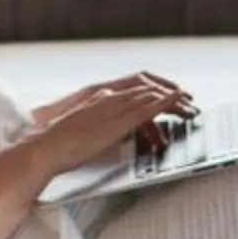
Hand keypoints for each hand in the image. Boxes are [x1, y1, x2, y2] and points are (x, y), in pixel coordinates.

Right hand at [33, 73, 193, 172]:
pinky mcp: (119, 122)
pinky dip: (166, 102)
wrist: (47, 147)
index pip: (134, 91)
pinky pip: (147, 108)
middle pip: (147, 91)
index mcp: (100, 98)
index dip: (155, 92)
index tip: (171, 96)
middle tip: (188, 99)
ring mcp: (114, 108)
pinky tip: (178, 101)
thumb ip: (99, 126)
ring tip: (190, 103)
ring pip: (151, 97)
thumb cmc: (60, 145)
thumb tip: (109, 132)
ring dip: (173, 98)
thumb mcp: (83, 129)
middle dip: (169, 94)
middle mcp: (109, 98)